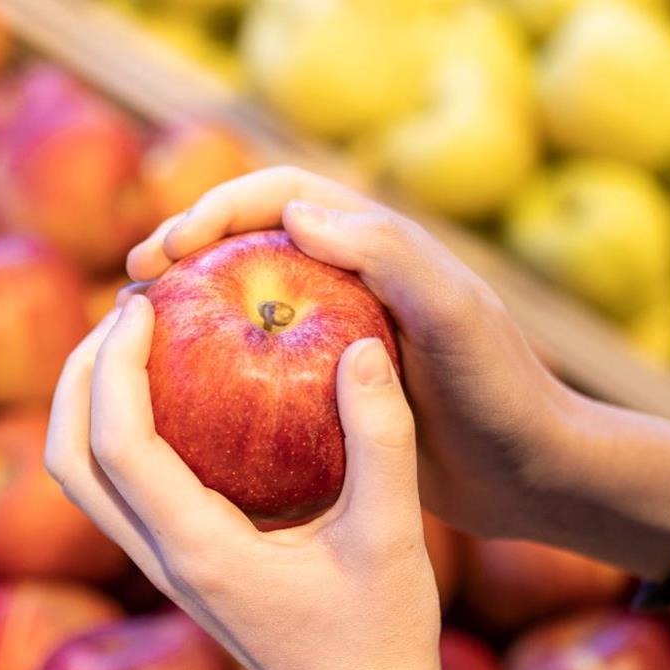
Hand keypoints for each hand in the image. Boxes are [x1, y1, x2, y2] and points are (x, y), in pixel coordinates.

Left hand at [45, 296, 440, 669]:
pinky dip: (123, 427)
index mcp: (200, 549)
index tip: (146, 300)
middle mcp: (164, 559)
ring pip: (84, 478)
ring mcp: (166, 567)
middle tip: (128, 305)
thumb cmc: (382, 631)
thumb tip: (362, 343)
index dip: (115, 364)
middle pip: (70, 459)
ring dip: (90, 401)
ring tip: (137, 338)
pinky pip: (122, 487)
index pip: (119, 445)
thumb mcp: (394, 533)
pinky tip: (182, 389)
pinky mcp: (182, 564)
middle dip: (80, 373)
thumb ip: (382, 439)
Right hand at [125, 167, 669, 578]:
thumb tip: (294, 215)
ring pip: (249, 302)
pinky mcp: (337, 388)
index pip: (278, 194)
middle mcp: (354, 278)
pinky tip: (183, 408)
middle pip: (250, 240)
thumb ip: (387, 256)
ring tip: (139, 340)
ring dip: (193, 308)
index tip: (165, 250)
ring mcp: (341, 335)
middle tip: (131, 291)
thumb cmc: (501, 391)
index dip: (214, 207)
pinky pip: (261, 367)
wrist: (537, 474)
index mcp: (378, 243)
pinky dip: (218, 372)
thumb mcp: (452, 318)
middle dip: (184, 249)